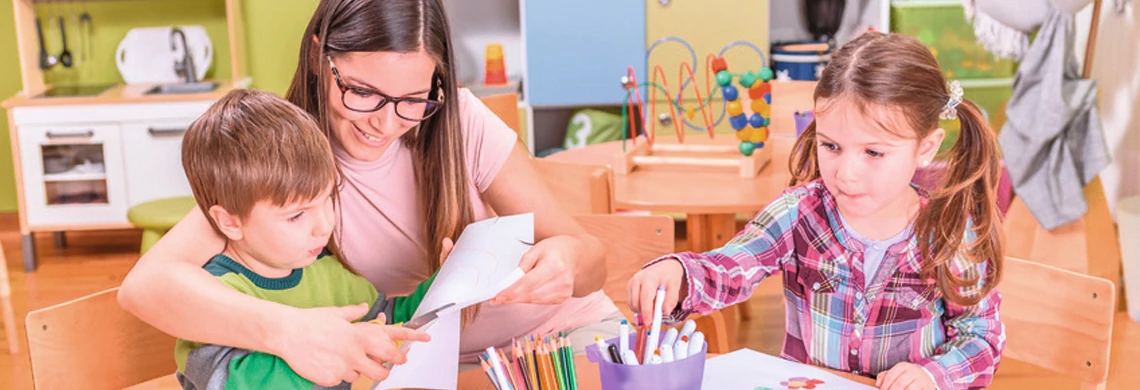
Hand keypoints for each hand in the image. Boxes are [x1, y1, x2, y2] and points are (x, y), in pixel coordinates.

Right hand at [273, 304, 428, 384]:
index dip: (412, 338)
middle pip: (384, 369)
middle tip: (383, 362)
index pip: (393, 338)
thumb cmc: (310, 321)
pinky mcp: (331, 378)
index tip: (425, 339)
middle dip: (387, 367)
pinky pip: (343, 380)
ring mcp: (344, 368)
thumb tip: (365, 307)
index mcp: (360, 335)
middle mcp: (356, 353)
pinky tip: (329, 362)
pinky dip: (340, 373)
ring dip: (359, 369)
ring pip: (362, 376)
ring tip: (344, 357)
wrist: (285, 334)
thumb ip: (355, 313)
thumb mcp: (336, 313)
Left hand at [490, 235, 578, 304]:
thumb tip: (510, 282)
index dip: (511, 292)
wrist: (574, 254)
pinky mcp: (563, 297)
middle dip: (511, 298)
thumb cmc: (554, 249)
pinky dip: (529, 300)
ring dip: (518, 300)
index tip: (497, 297)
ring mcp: (564, 291)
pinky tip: (520, 296)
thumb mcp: (536, 250)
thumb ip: (523, 266)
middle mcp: (561, 281)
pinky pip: (541, 302)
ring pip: (534, 300)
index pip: (528, 283)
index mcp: (554, 266)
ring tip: (504, 298)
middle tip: (495, 300)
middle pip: (531, 294)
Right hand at [626, 259, 685, 322]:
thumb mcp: (675, 286)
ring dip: (642, 310)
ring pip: (632, 304)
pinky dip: (638, 307)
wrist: (663, 268)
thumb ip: (671, 299)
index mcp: (649, 277)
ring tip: (654, 304)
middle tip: (655, 316)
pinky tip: (647, 302)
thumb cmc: (669, 277)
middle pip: (636, 302)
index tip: (648, 322)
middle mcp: (637, 279)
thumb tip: (666, 312)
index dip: (646, 310)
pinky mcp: (629, 287)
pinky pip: (631, 303)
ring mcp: (631, 283)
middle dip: (644, 312)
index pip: (646, 296)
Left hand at [876, 362, 936, 389]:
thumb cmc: (906, 376)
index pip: (891, 375)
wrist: (925, 376)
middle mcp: (913, 371)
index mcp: (903, 366)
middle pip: (900, 383)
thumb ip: (884, 376)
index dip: (885, 385)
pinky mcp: (927, 387)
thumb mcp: (895, 372)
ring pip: (909, 389)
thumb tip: (878, 383)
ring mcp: (921, 380)